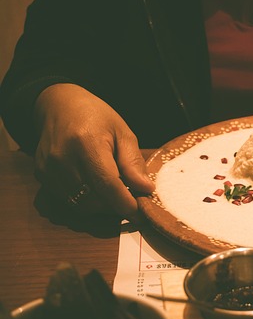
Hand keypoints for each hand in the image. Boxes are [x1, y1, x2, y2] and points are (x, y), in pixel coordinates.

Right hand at [33, 83, 154, 218]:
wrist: (59, 105)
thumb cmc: (96, 117)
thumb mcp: (122, 133)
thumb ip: (133, 162)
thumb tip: (146, 189)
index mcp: (86, 143)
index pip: (107, 185)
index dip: (125, 204)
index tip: (141, 213)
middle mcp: (62, 158)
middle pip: (94, 200)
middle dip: (115, 206)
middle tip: (131, 199)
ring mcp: (48, 168)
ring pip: (81, 205)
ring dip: (102, 206)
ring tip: (115, 193)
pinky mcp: (41, 175)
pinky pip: (68, 201)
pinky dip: (86, 201)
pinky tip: (96, 188)